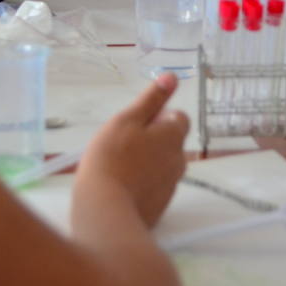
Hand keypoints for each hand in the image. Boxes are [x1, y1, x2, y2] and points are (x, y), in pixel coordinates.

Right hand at [75, 73, 188, 227]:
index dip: (160, 115)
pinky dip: (142, 183)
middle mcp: (179, 161)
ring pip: (163, 165)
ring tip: (119, 165)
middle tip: (122, 143)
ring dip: (147, 161)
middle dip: (152, 140)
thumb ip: (151, 99)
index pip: (179, 118)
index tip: (136, 122)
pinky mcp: (160, 206)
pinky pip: (154, 187)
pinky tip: (121, 186)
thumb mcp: (127, 120)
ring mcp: (171, 186)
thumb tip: (172, 77)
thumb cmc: (111, 157)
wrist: (105, 209)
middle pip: (171, 142)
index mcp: (174, 136)